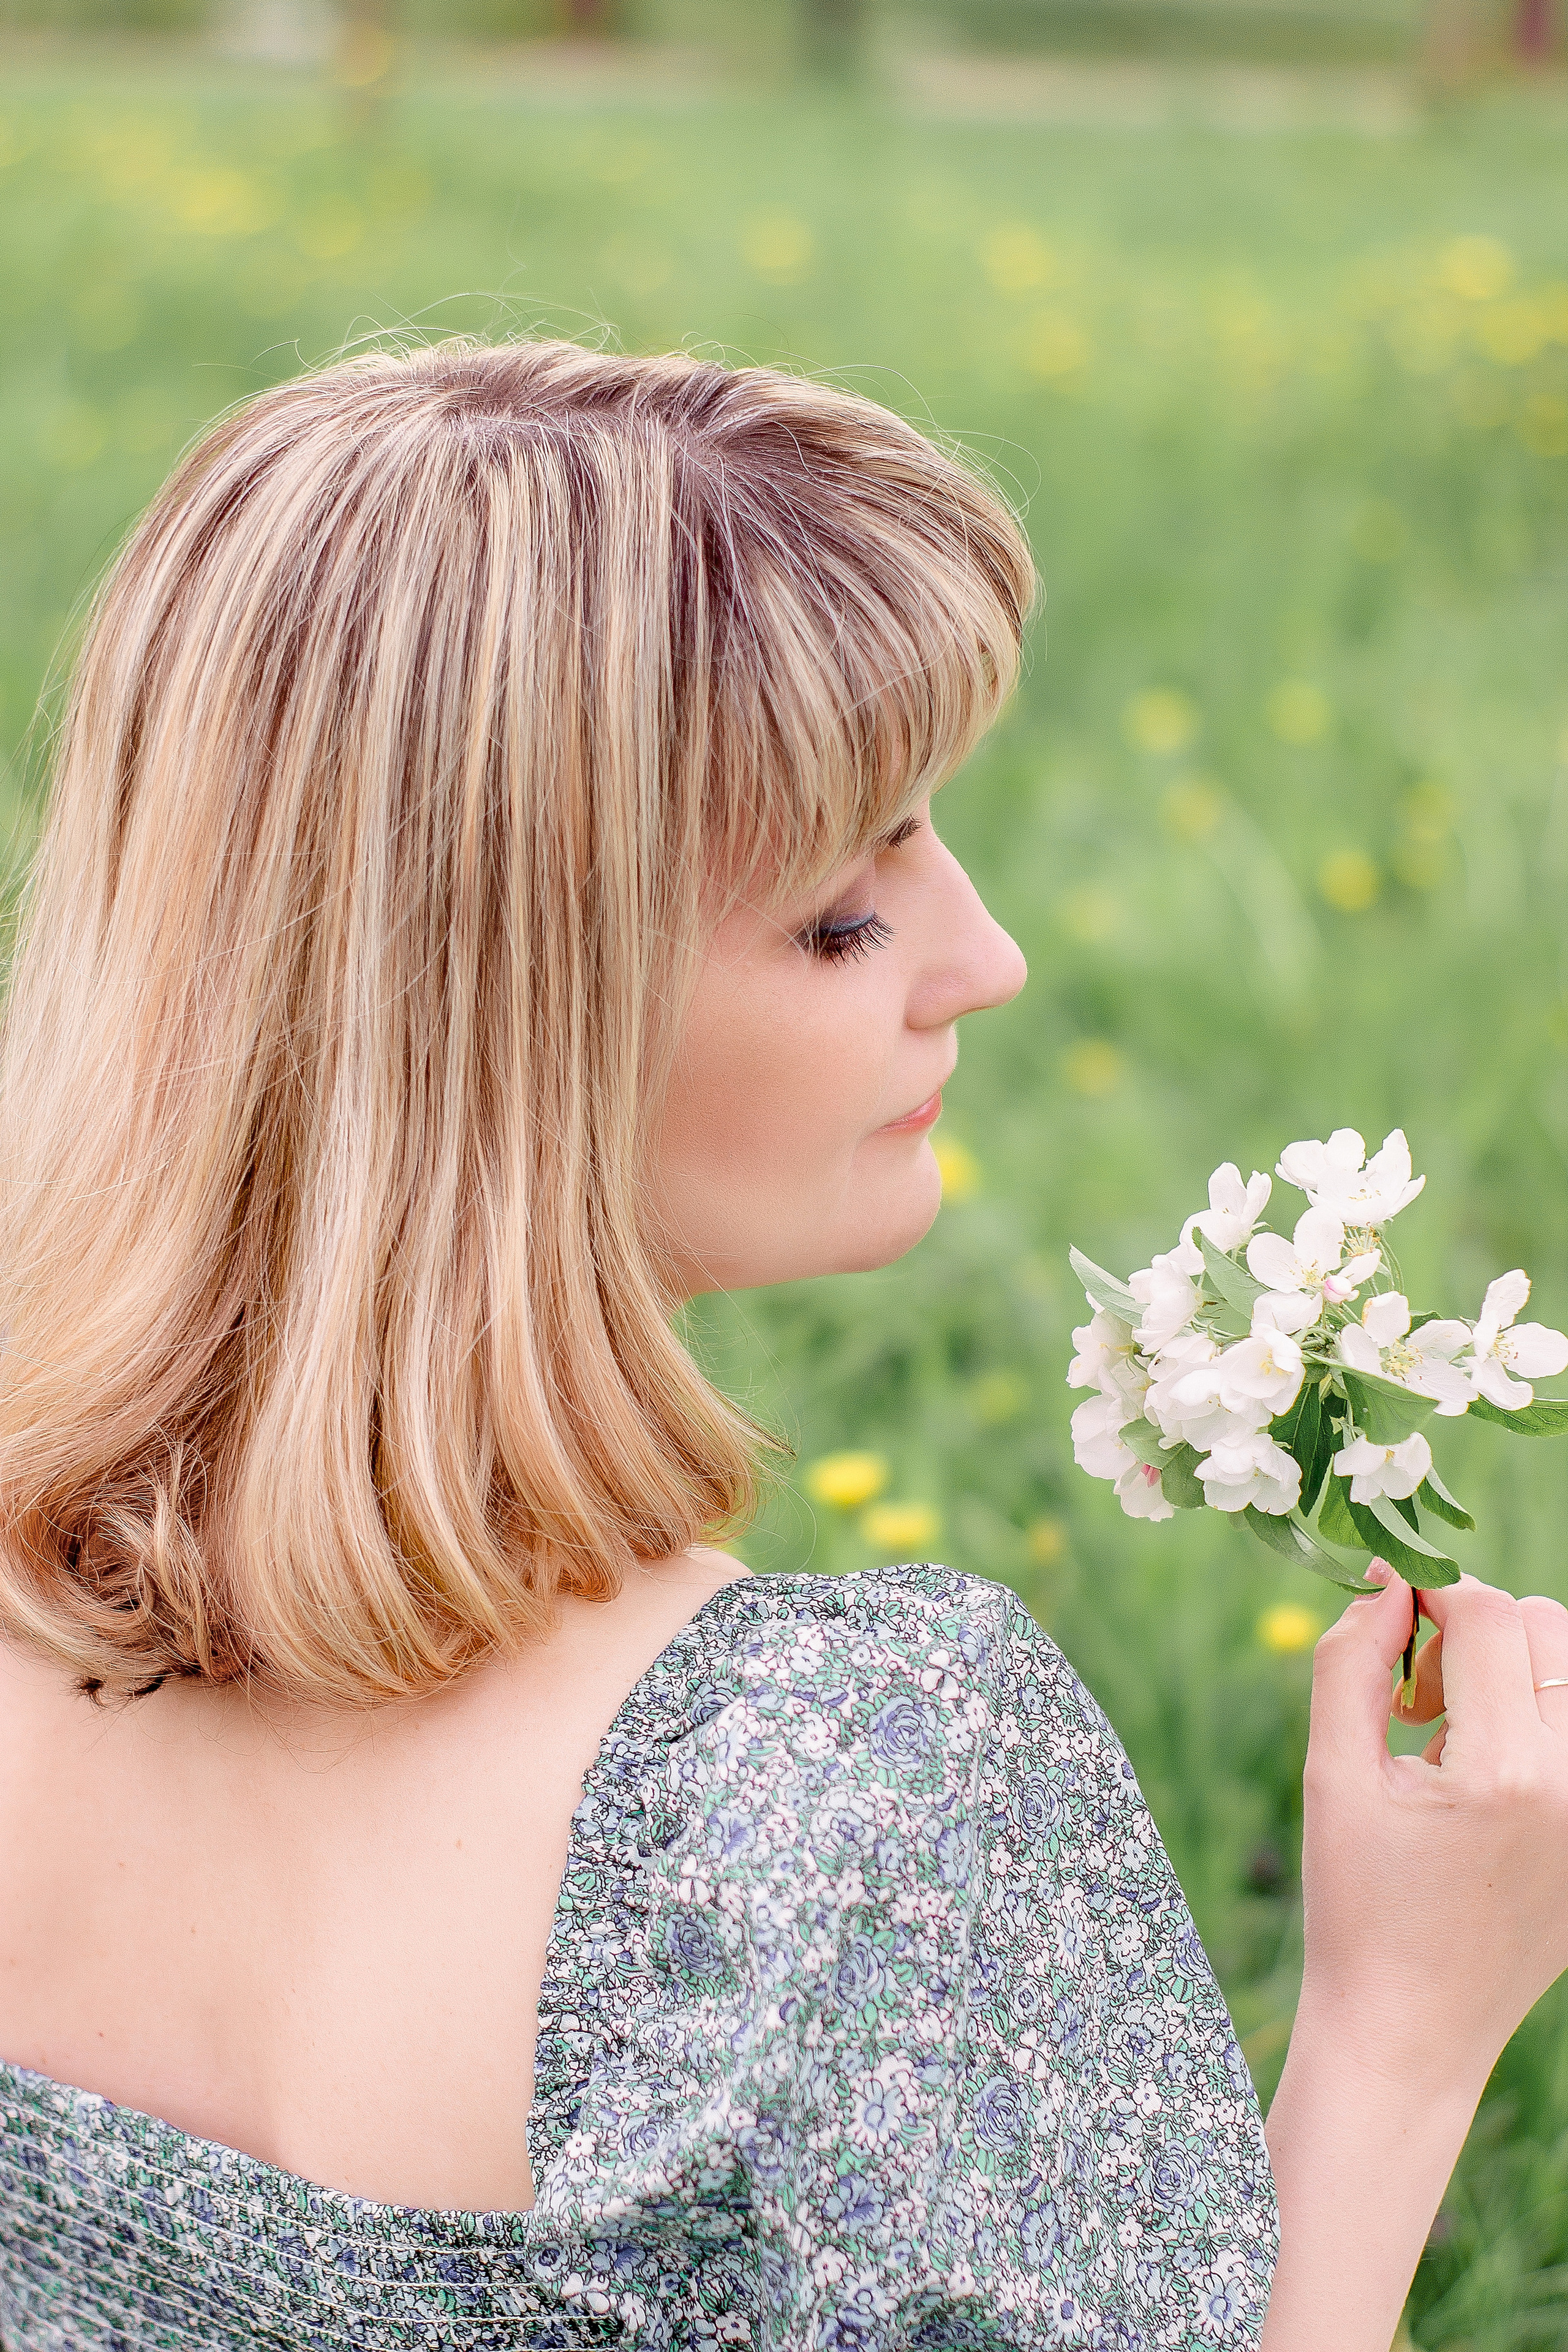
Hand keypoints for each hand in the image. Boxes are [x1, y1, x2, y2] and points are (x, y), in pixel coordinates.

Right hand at [1259, 1565, 1567, 2351]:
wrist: (1409, 2030)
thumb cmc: (1356, 1902)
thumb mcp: (1332, 1772)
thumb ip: (1350, 1660)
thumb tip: (1385, 1584)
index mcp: (1504, 1773)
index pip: (1487, 1613)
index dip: (1426, 1591)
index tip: (1384, 1611)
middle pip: (1545, 1626)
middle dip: (1472, 1631)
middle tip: (1415, 1698)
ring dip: (1508, 1672)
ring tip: (1448, 1738)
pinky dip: (1530, 1724)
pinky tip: (1479, 1781)